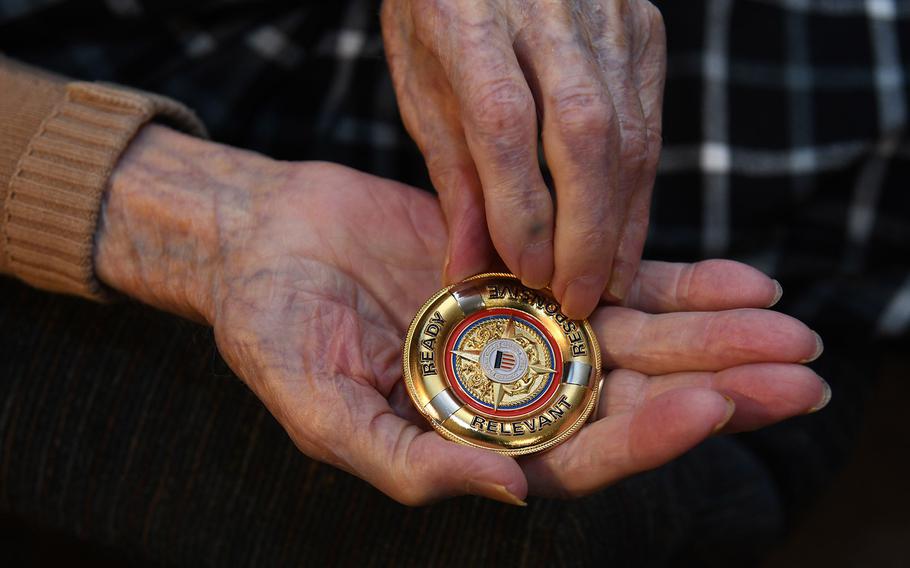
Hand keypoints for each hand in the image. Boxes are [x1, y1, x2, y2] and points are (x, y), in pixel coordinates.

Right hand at [96, 126, 826, 505]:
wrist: (266, 240)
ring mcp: (527, 330)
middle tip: (797, 374)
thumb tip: (507, 498)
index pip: (573, 455)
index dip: (641, 438)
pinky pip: (615, 279)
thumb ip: (407, 465)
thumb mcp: (320, 410)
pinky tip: (740, 280)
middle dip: (714, 388)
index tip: (708, 406)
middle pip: (628, 400)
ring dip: (714, 334)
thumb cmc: (274, 332)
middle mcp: (511, 392)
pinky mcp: (532, 272)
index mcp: (469, 441)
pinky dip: (676, 281)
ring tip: (791, 325)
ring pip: (637, 339)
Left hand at [382, 0, 666, 317]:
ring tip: (608, 282)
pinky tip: (624, 233)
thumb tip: (468, 265)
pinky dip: (638, 187)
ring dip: (621, 221)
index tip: (527, 273)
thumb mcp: (422, 83)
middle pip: (584, 135)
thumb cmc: (439, 8)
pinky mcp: (642, 25)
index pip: (505, 125)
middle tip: (579, 300)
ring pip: (629, 134)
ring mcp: (606, 15)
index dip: (522, 209)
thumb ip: (451, 174)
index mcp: (472, 22)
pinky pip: (648, 121)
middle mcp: (548, 12)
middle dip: (586, 233)